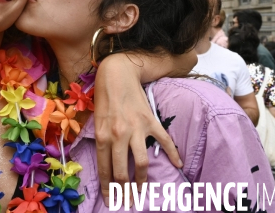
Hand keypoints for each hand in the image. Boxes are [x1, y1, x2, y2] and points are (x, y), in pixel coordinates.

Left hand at [94, 53, 182, 205]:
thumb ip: (101, 142)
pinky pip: (164, 141)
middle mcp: (119, 135)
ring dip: (142, 181)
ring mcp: (137, 129)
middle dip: (124, 191)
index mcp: (103, 136)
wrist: (117, 74)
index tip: (111, 201)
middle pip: (123, 172)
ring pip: (142, 163)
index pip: (106, 169)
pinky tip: (178, 164)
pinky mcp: (151, 121)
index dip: (108, 188)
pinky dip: (173, 153)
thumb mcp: (95, 121)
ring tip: (141, 192)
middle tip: (127, 201)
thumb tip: (106, 163)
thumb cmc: (104, 97)